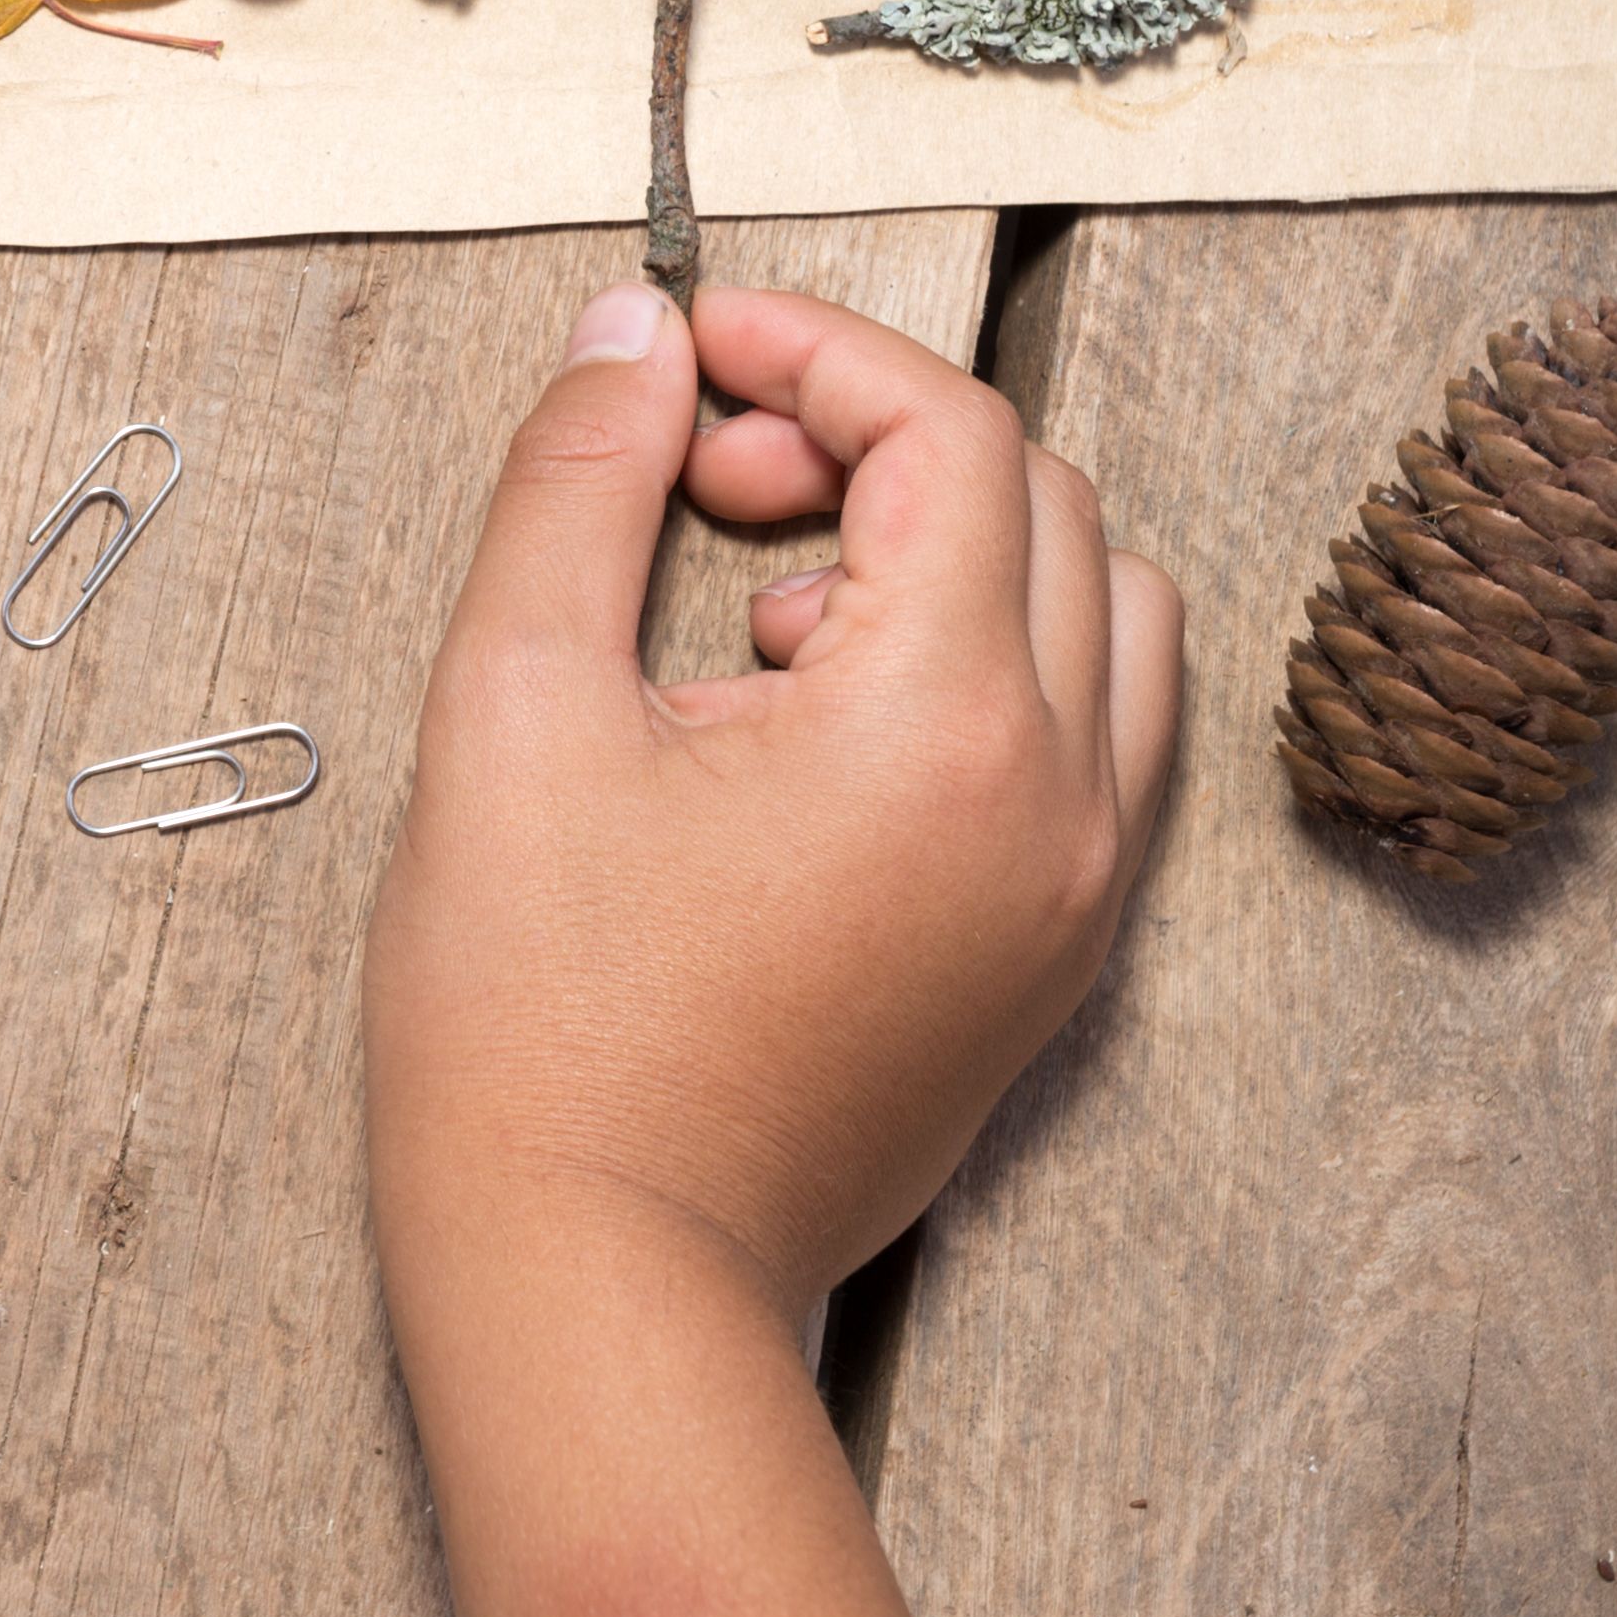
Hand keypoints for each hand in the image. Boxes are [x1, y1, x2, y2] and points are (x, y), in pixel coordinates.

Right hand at [363, 279, 1177, 1616]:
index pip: (952, 434)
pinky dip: (986, 668)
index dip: (814, 354)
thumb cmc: (536, 1024)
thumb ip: (577, 486)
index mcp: (946, 722)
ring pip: (1104, 621)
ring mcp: (1073, 896)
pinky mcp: (1049, 967)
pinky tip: (807, 720)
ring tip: (763, 602)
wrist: (597, 1282)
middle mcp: (1060, 802)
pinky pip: (1091, 746)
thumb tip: (633, 334)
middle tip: (701, 476)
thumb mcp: (513, 707)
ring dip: (954, 548)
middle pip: (1045, 505)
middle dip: (875, 440)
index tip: (690, 351)